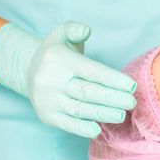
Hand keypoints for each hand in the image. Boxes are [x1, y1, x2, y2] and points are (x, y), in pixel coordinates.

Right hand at [0, 21, 136, 137]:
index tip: (131, 86)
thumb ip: (74, 29)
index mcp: (59, 59)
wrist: (27, 71)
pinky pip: (66, 123)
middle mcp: (51, 80)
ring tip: (122, 115)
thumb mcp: (61, 34)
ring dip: (102, 114)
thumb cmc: (56, 53)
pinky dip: (81, 128)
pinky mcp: (46, 115)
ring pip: (80, 109)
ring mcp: (48, 100)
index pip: (90, 71)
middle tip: (132, 102)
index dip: (112, 79)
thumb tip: (86, 30)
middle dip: (112, 98)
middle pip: (87, 92)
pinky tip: (97, 130)